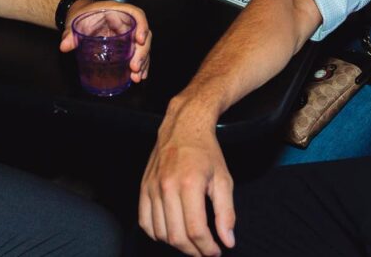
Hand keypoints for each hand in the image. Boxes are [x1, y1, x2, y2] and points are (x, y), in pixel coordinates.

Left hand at [59, 0, 150, 81]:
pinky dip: (140, 64)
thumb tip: (64, 46)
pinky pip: (137, 53)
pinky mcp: (126, 44)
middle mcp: (126, 22)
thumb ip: (70, 33)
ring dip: (143, 62)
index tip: (140, 40)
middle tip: (134, 68)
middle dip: (142, 53)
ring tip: (137, 78)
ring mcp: (128, 34)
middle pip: (143, 35)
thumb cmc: (80, 15)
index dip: (142, 26)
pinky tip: (139, 76)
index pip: (136, 14)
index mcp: (117, 11)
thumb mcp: (74, 22)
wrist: (79, 17)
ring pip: (143, 47)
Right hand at [139, 102, 234, 255]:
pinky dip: (157, 234)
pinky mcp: (143, 187)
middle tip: (206, 251)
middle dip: (194, 251)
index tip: (216, 251)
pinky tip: (171, 232)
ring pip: (160, 232)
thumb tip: (227, 240)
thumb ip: (226, 212)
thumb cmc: (205, 152)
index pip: (196, 230)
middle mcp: (167, 187)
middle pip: (176, 236)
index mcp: (189, 184)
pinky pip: (144, 221)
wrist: (183, 127)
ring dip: (177, 244)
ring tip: (192, 243)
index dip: (207, 247)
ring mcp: (152, 187)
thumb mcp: (224, 179)